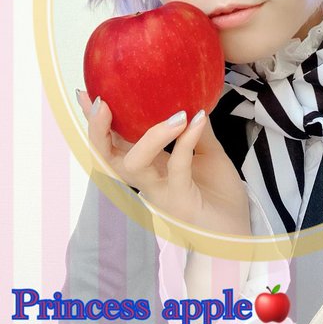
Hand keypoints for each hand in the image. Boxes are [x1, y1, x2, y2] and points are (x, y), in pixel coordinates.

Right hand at [76, 92, 249, 236]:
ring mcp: (159, 194)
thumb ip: (194, 128)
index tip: (84, 92)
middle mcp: (145, 182)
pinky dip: (186, 141)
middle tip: (102, 103)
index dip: (96, 121)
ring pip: (135, 165)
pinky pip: (177, 168)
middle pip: (106, 158)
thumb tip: (191, 97)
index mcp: (147, 167)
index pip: (113, 142)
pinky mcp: (180, 203)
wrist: (238, 230)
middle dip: (97, 131)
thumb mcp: (207, 152)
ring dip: (150, 136)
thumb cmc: (218, 194)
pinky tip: (198, 120)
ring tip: (176, 113)